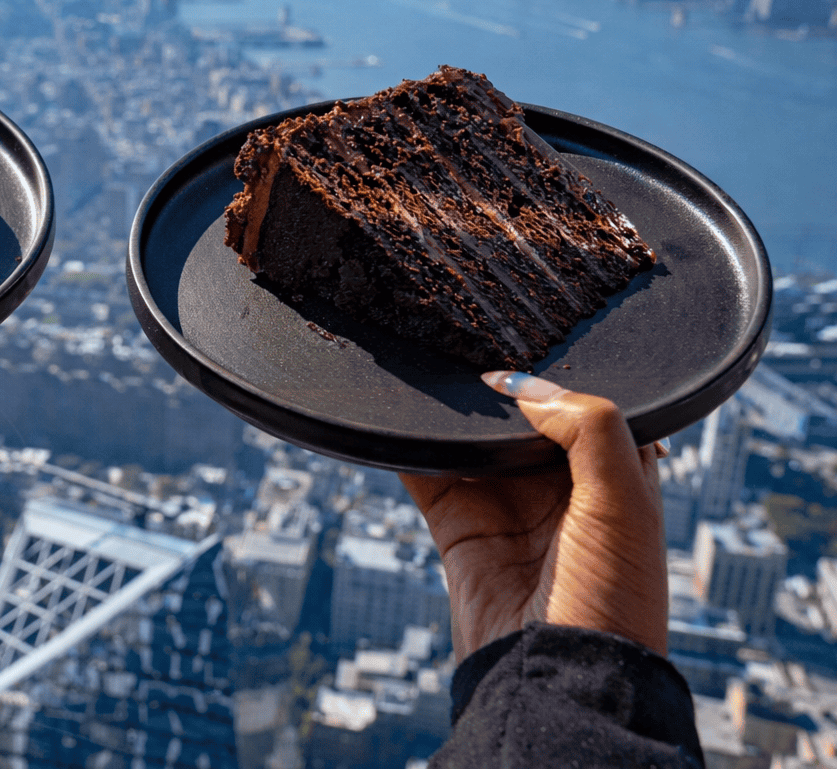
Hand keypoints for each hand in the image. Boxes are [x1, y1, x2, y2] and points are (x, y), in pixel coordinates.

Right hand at [399, 372, 667, 658]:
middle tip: (467, 352)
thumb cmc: (613, 602)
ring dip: (452, 416)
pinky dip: (410, 448)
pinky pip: (428, 474)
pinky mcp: (460, 529)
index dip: (557, 379)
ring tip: (433, 376)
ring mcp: (507, 509)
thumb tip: (524, 388)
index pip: (587, 408)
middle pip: (521, 421)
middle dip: (496, 394)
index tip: (523, 345)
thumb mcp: (624, 502)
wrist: (556, 680)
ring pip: (472, 442)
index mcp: (616, 479)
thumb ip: (589, 428)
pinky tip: (401, 421)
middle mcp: (562, 491)